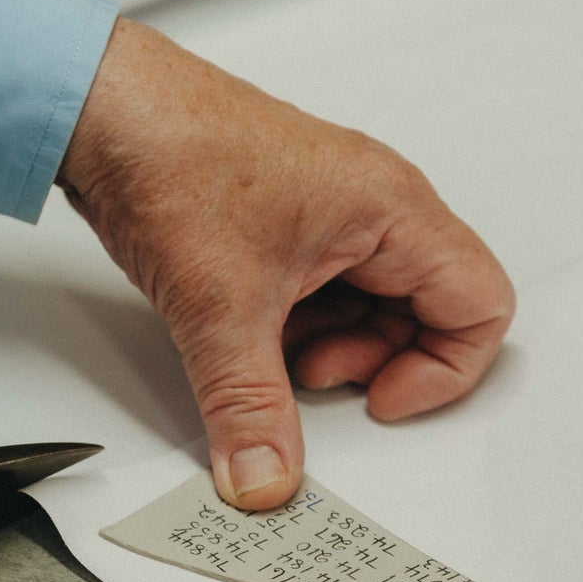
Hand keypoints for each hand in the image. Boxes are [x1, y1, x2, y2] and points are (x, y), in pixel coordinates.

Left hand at [57, 18, 515, 509]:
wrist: (101, 106)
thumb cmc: (172, 153)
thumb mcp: (219, 308)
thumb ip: (248, 408)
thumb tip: (265, 474)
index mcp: (391, 208)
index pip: (481, 306)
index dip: (443, 373)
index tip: (380, 401)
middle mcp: (374, 204)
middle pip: (428, 312)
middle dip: (372, 362)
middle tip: (307, 378)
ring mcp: (333, 211)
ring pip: (371, 305)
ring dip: (328, 347)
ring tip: (267, 352)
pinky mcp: (289, 220)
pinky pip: (324, 289)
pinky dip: (295, 325)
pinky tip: (243, 329)